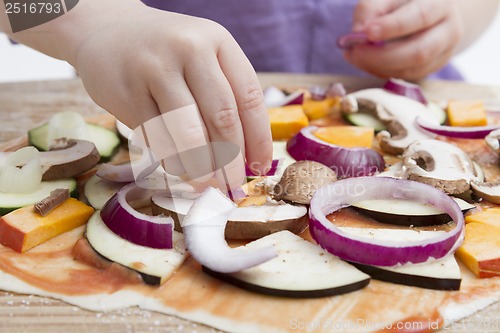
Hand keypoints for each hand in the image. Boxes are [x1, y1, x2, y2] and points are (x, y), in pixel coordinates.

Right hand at [74, 2, 271, 190]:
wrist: (108, 31)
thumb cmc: (168, 53)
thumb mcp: (204, 56)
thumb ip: (226, 94)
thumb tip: (246, 156)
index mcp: (218, 41)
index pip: (249, 98)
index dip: (259, 139)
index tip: (261, 167)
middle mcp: (189, 50)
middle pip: (222, 118)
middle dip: (231, 161)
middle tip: (233, 186)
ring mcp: (155, 70)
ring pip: (188, 134)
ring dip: (202, 168)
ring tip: (208, 184)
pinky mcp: (127, 93)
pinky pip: (157, 139)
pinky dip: (173, 161)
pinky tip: (181, 169)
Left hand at [344, 0, 463, 79]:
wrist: (435, 12)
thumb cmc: (405, 1)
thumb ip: (371, 8)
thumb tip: (358, 32)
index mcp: (440, 3)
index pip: (420, 16)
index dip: (393, 26)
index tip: (368, 33)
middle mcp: (449, 29)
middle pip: (419, 51)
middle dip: (382, 56)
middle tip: (356, 52)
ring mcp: (445, 52)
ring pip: (412, 69)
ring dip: (379, 66)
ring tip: (356, 56)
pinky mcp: (434, 67)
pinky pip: (406, 76)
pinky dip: (382, 71)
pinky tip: (367, 62)